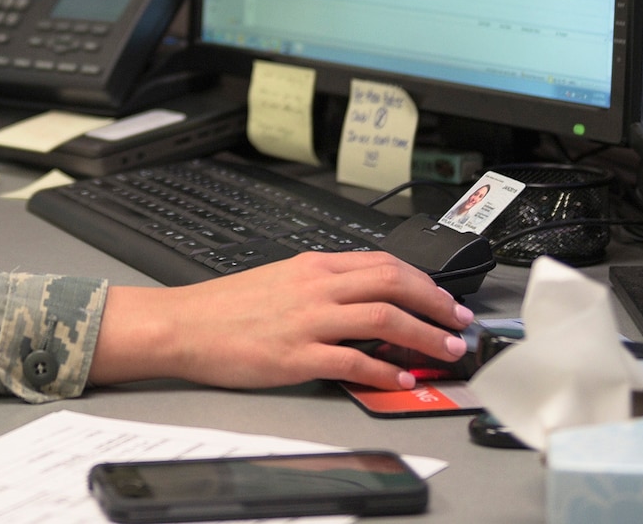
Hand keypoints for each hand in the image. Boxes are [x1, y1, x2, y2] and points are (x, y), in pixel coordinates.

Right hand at [88, 251, 473, 390]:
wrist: (184, 325)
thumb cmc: (226, 308)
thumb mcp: (280, 279)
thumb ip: (322, 286)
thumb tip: (364, 298)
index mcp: (313, 266)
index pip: (382, 263)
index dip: (423, 280)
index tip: (443, 298)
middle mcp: (316, 287)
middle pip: (393, 283)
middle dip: (435, 303)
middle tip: (458, 322)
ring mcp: (308, 320)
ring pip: (383, 317)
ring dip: (422, 335)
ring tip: (443, 351)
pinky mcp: (297, 355)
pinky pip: (354, 360)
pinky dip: (384, 370)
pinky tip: (400, 379)